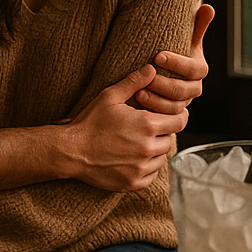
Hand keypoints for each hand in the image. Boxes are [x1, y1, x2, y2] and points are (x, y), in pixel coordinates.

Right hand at [65, 66, 187, 191]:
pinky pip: (151, 175)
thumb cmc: (89, 122)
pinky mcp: (133, 182)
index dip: (178, 116)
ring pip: (161, 158)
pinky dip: (146, 167)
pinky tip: (134, 158)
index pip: (180, 121)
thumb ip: (133, 82)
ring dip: (155, 150)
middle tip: (149, 128)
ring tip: (139, 142)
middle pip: (170, 139)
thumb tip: (151, 68)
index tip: (171, 114)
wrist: (71, 151)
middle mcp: (148, 148)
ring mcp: (141, 168)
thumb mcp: (110, 97)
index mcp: (147, 125)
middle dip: (162, 132)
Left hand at [135, 3, 213, 112]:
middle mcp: (195, 87)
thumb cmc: (172, 49)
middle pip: (183, 89)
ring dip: (156, 100)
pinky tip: (138, 101)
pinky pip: (166, 116)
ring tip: (138, 91)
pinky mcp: (172, 113)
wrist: (162, 70)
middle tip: (145, 76)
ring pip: (175, 106)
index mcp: (199, 68)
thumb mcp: (182, 37)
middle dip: (163, 83)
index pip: (193, 68)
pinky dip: (153, 111)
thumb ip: (196, 24)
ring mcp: (184, 102)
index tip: (157, 55)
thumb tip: (208, 7)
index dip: (177, 63)